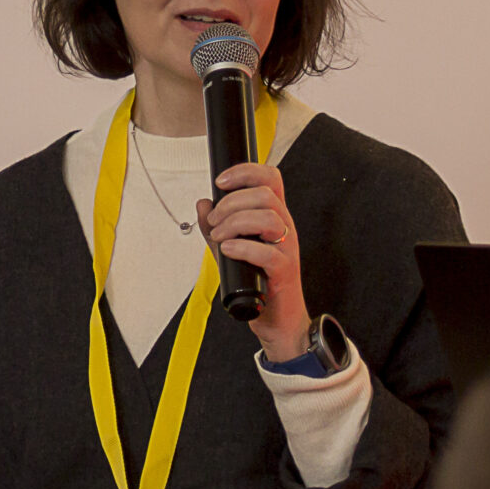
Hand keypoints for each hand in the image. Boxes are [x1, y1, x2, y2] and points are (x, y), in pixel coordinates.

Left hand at [196, 161, 310, 359]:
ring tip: (219, 237)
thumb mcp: (230, 248)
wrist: (276, 317)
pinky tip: (227, 250)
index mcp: (274, 216)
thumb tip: (202, 204)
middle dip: (231, 203)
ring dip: (235, 223)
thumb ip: (215, 227)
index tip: (220, 182)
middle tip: (214, 221)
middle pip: (265, 194)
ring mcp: (287, 248)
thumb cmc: (257, 281)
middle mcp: (284, 227)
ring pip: (267, 217)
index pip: (270, 178)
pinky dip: (242, 247)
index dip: (245, 171)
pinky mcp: (284, 270)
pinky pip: (268, 252)